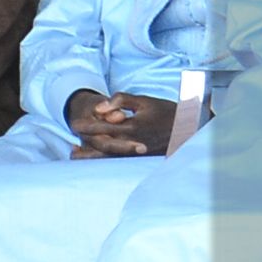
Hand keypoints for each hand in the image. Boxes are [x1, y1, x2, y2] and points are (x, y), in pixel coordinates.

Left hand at [64, 89, 180, 157]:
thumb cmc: (168, 112)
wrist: (190, 128)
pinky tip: (98, 159)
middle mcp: (132, 143)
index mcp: (132, 127)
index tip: (75, 124)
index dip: (89, 126)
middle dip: (86, 146)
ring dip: (92, 157)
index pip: (104, 127)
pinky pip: (118, 161)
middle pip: (102, 147)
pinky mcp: (141, 159)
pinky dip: (105, 160)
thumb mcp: (145, 101)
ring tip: (77, 156)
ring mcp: (137, 153)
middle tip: (71, 148)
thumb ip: (122, 101)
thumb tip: (101, 107)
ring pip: (109, 157)